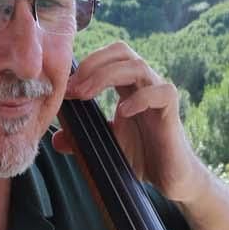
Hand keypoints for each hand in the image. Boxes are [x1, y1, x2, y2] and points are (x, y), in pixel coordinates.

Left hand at [53, 41, 205, 205]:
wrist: (169, 178)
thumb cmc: (141, 156)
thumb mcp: (105, 146)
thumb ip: (82, 139)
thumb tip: (56, 139)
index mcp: (128, 86)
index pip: (108, 56)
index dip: (86, 65)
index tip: (65, 88)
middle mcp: (144, 83)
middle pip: (121, 51)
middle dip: (93, 63)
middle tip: (73, 88)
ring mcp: (159, 94)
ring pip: (137, 66)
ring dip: (106, 76)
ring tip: (85, 96)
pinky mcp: (172, 110)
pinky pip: (160, 92)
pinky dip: (139, 99)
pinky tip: (122, 113)